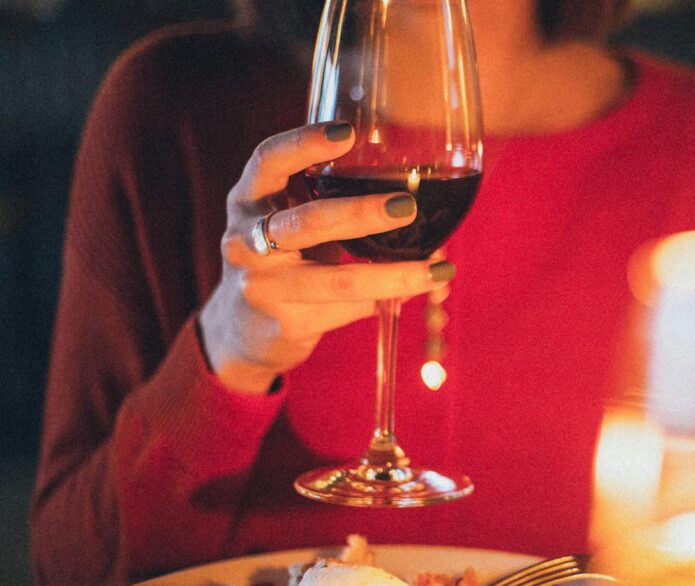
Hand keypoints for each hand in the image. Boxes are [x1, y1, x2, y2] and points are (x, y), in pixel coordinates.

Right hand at [198, 122, 454, 393]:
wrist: (243, 329)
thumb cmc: (283, 257)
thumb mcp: (288, 218)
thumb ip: (325, 197)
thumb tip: (412, 189)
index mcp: (248, 200)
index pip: (268, 162)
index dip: (304, 144)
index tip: (348, 132)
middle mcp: (245, 241)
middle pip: (308, 222)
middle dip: (361, 214)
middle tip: (407, 206)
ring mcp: (262, 287)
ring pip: (337, 281)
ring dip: (392, 276)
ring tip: (437, 270)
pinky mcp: (285, 324)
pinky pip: (346, 310)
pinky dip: (382, 301)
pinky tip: (408, 294)